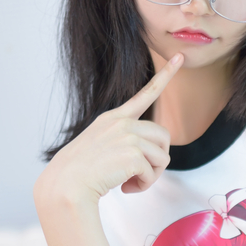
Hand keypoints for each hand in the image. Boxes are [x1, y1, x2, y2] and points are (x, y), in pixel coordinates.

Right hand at [35, 55, 182, 210]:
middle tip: (140, 174)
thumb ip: (125, 142)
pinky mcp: (132, 154)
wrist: (66, 186)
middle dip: (158, 159)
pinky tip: (126, 188)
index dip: (165, 76)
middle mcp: (122, 122)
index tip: (179, 57)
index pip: (145, 94)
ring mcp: (127, 136)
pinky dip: (144, 185)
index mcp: (114, 118)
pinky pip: (153, 173)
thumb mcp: (101, 146)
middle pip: (164, 137)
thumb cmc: (82, 172)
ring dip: (151, 176)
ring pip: (163, 157)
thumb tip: (153, 154)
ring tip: (131, 182)